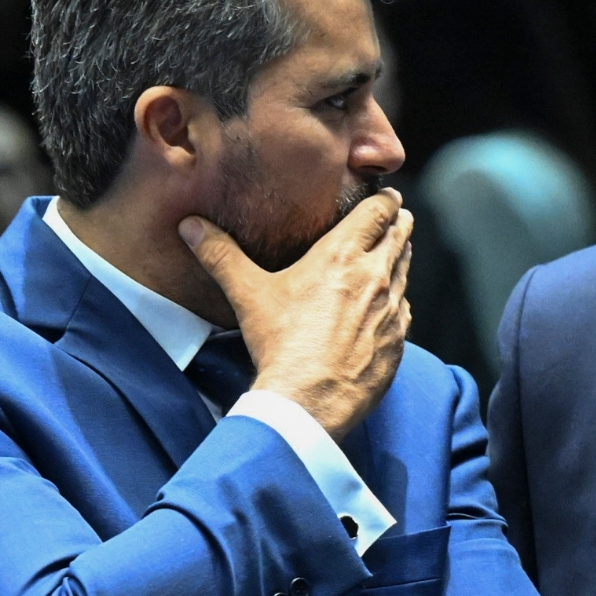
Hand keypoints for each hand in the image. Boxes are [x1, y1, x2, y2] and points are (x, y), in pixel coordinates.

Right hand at [179, 188, 412, 439]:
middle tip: (396, 218)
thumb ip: (221, 255)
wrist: (309, 401)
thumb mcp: (248, 294)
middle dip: (398, 224)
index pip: (379, 212)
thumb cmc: (281, 344)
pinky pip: (404, 311)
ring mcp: (391, 310)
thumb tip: (190, 226)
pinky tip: (389, 304)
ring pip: (405, 271)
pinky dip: (398, 301)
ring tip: (395, 252)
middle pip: (400, 236)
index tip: (387, 195)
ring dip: (400, 259)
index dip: (386, 200)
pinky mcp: (398, 341)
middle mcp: (376, 276)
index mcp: (342, 255)